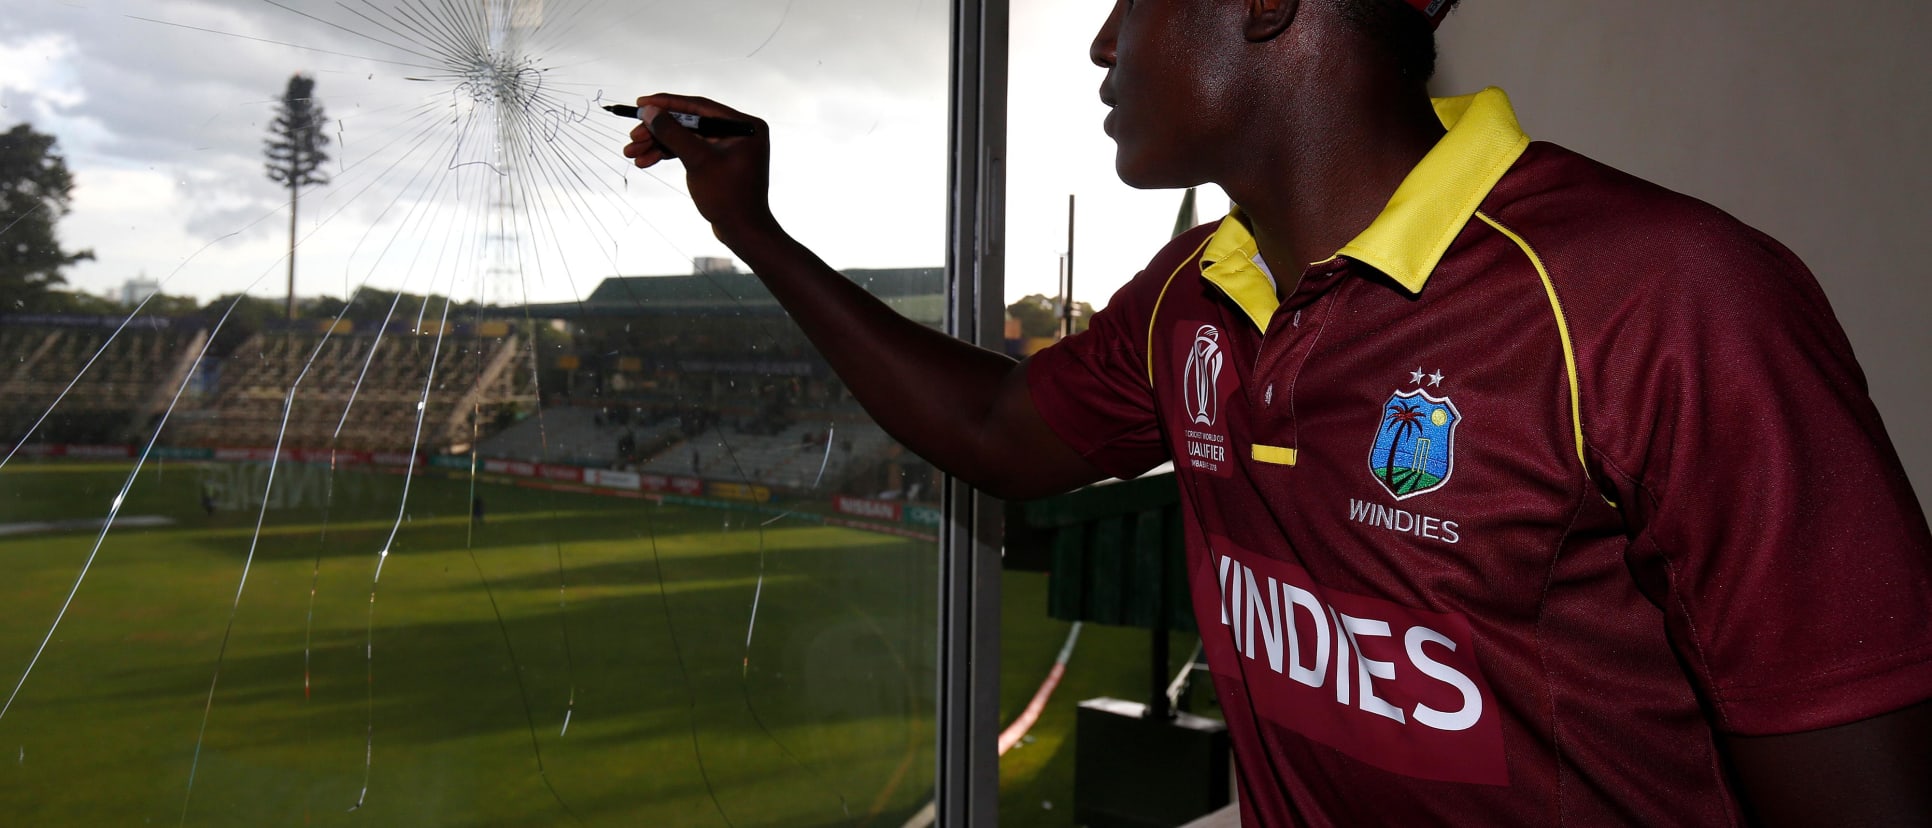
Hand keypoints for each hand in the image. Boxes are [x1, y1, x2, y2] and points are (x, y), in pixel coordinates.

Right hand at [621, 93, 777, 241]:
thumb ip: (673, 133)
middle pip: (689, 123)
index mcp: (745, 125)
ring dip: (658, 145)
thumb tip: (649, 111)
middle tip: (632, 137)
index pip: (699, 107)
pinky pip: (690, 151)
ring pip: (686, 138)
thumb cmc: (727, 197)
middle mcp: (739, 132)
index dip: (667, 104)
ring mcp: (728, 147)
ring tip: (631, 153)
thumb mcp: (697, 161)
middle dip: (658, 131)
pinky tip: (645, 160)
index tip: (641, 103)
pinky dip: (669, 155)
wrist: (742, 232)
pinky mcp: (718, 161)